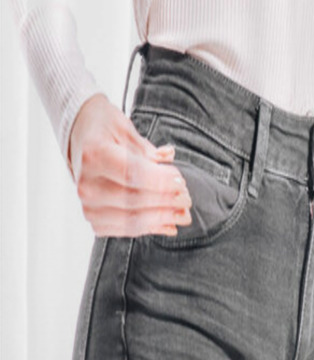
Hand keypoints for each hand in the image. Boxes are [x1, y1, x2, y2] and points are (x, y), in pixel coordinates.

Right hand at [67, 92, 192, 237]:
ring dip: (162, 219)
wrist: (80, 138)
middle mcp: (87, 183)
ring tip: (183, 215)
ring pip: (131, 220)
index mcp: (94, 155)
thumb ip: (149, 151)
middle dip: (166, 202)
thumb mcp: (127, 130)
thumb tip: (168, 158)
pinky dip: (150, 228)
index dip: (160, 182)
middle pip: (133, 200)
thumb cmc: (106, 131)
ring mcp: (88, 204)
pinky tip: (169, 225)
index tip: (180, 182)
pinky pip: (125, 230)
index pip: (131, 174)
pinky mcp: (94, 218)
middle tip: (187, 199)